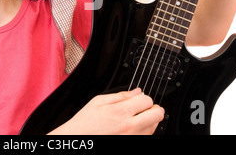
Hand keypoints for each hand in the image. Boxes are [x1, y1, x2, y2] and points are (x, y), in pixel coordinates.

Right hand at [49, 88, 164, 134]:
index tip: (139, 99)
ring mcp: (132, 138)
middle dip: (153, 108)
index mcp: (120, 112)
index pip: (147, 100)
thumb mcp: (98, 101)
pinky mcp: (132, 144)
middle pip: (157, 114)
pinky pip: (147, 137)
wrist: (78, 139)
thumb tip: (136, 91)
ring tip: (136, 119)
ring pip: (154, 126)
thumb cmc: (86, 123)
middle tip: (145, 108)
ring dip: (149, 120)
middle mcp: (129, 127)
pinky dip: (144, 131)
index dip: (144, 97)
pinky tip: (133, 128)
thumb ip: (120, 95)